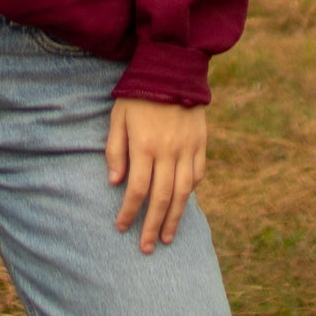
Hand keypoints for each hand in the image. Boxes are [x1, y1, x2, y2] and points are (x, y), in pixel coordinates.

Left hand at [106, 97, 206, 254]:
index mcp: (144, 146)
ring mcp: (187, 148)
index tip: (122, 228)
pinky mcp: (200, 142)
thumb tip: (115, 183)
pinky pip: (197, 175)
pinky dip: (190, 192)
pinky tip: (183, 203)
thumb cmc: (138, 93)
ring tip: (167, 238)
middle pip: (161, 198)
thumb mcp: (118, 117)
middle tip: (146, 248)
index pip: (136, 190)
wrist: (171, 67)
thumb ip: (115, 150)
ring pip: (183, 193)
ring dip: (175, 218)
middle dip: (152, 226)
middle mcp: (167, 151)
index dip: (129, 213)